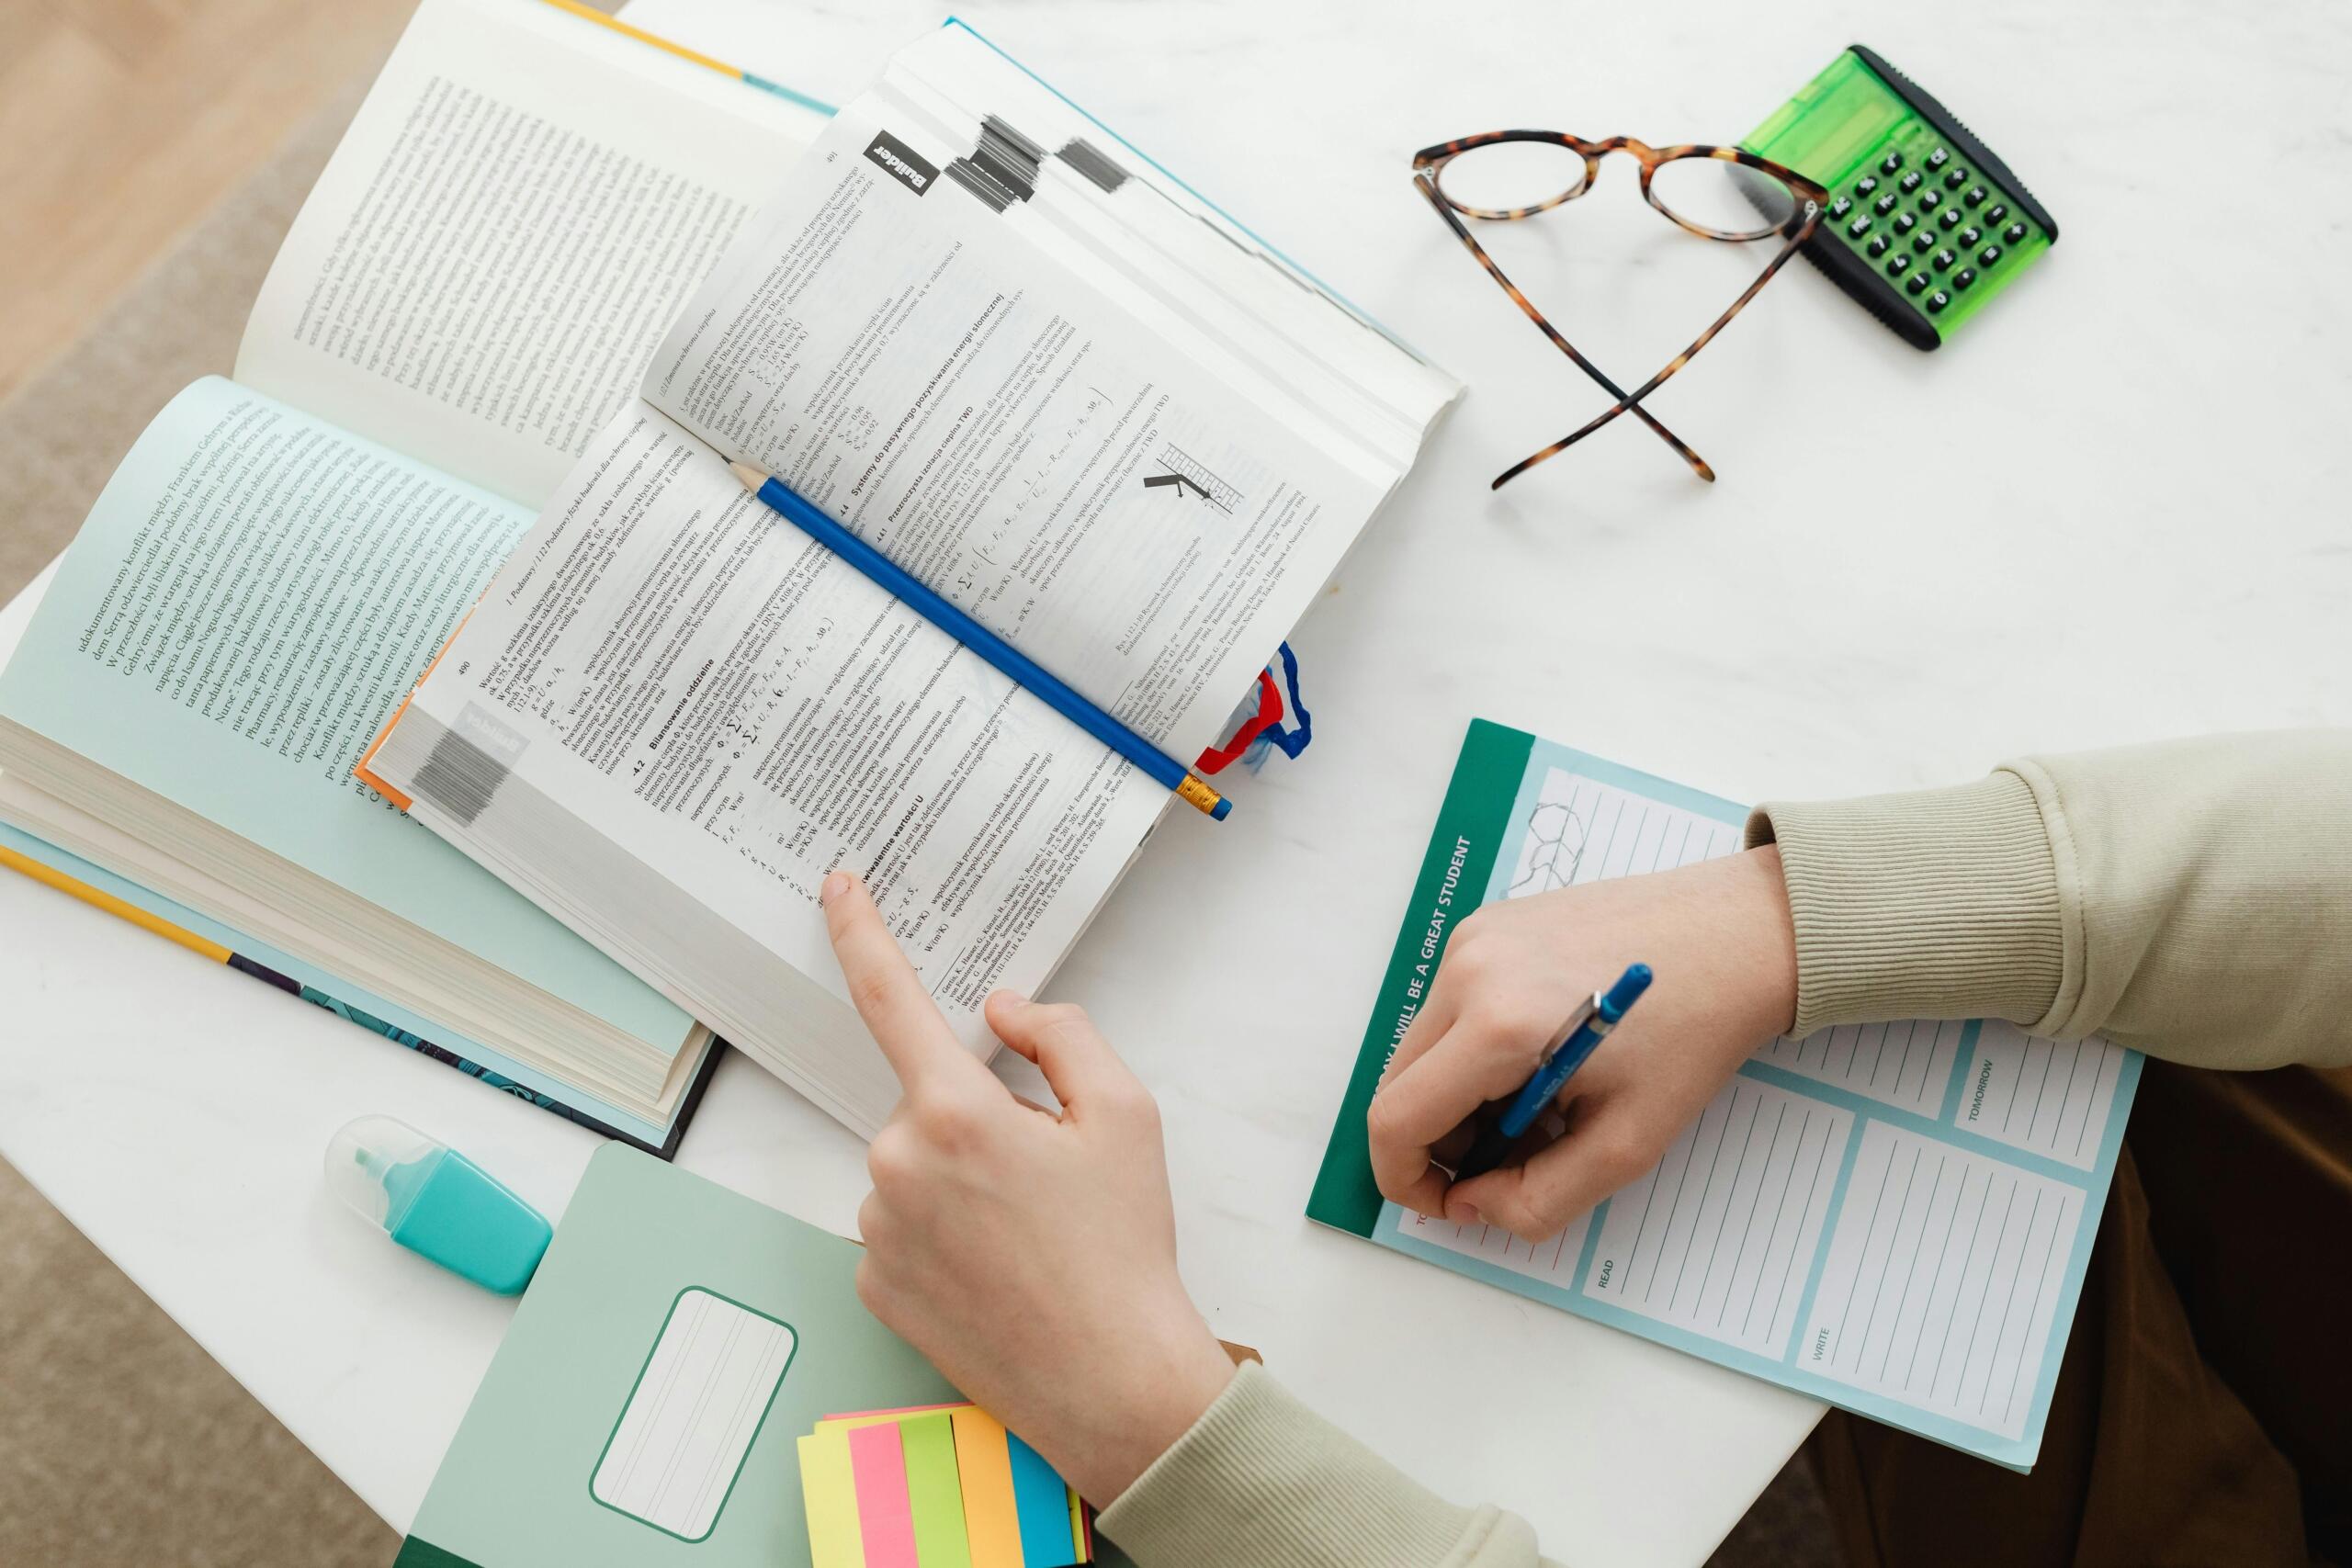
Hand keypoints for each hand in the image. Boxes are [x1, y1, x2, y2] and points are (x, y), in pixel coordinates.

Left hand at [822, 871, 1234, 1504]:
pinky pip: (899, 1225)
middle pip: (927, 1101)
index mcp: (955, 1111)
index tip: (838, 886)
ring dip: (958, 1178)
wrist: (1112, 1380)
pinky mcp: (872, 1284)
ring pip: (912, 1165)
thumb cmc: (1125, 1247)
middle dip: (978, 1117)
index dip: (859, 931)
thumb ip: (1060, 1033)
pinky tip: (996, 1267)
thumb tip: (1001, 1010)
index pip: (889, 996)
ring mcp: (876, 1229)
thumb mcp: (1126, 1113)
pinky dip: (941, 1231)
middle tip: (1047, 1175)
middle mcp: (896, 1165)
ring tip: (1029, 1233)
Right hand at [1367, 846, 1796, 1242]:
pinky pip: (1449, 1006)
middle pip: (1400, 1084)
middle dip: (1440, 1141)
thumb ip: (1538, 1199)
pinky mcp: (1488, 924)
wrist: (1738, 934)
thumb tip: (1473, 1204)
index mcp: (1497, 1025)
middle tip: (1511, 1160)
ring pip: (1422, 1047)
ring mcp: (1473, 939)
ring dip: (1461, 1095)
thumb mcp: (1627, 1144)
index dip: (1407, 1179)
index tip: (1451, 1203)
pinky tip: (1542, 1057)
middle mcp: (1468, 970)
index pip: (1397, 1120)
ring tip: (1541, 1105)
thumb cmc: (1695, 1034)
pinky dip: (1475, 1050)